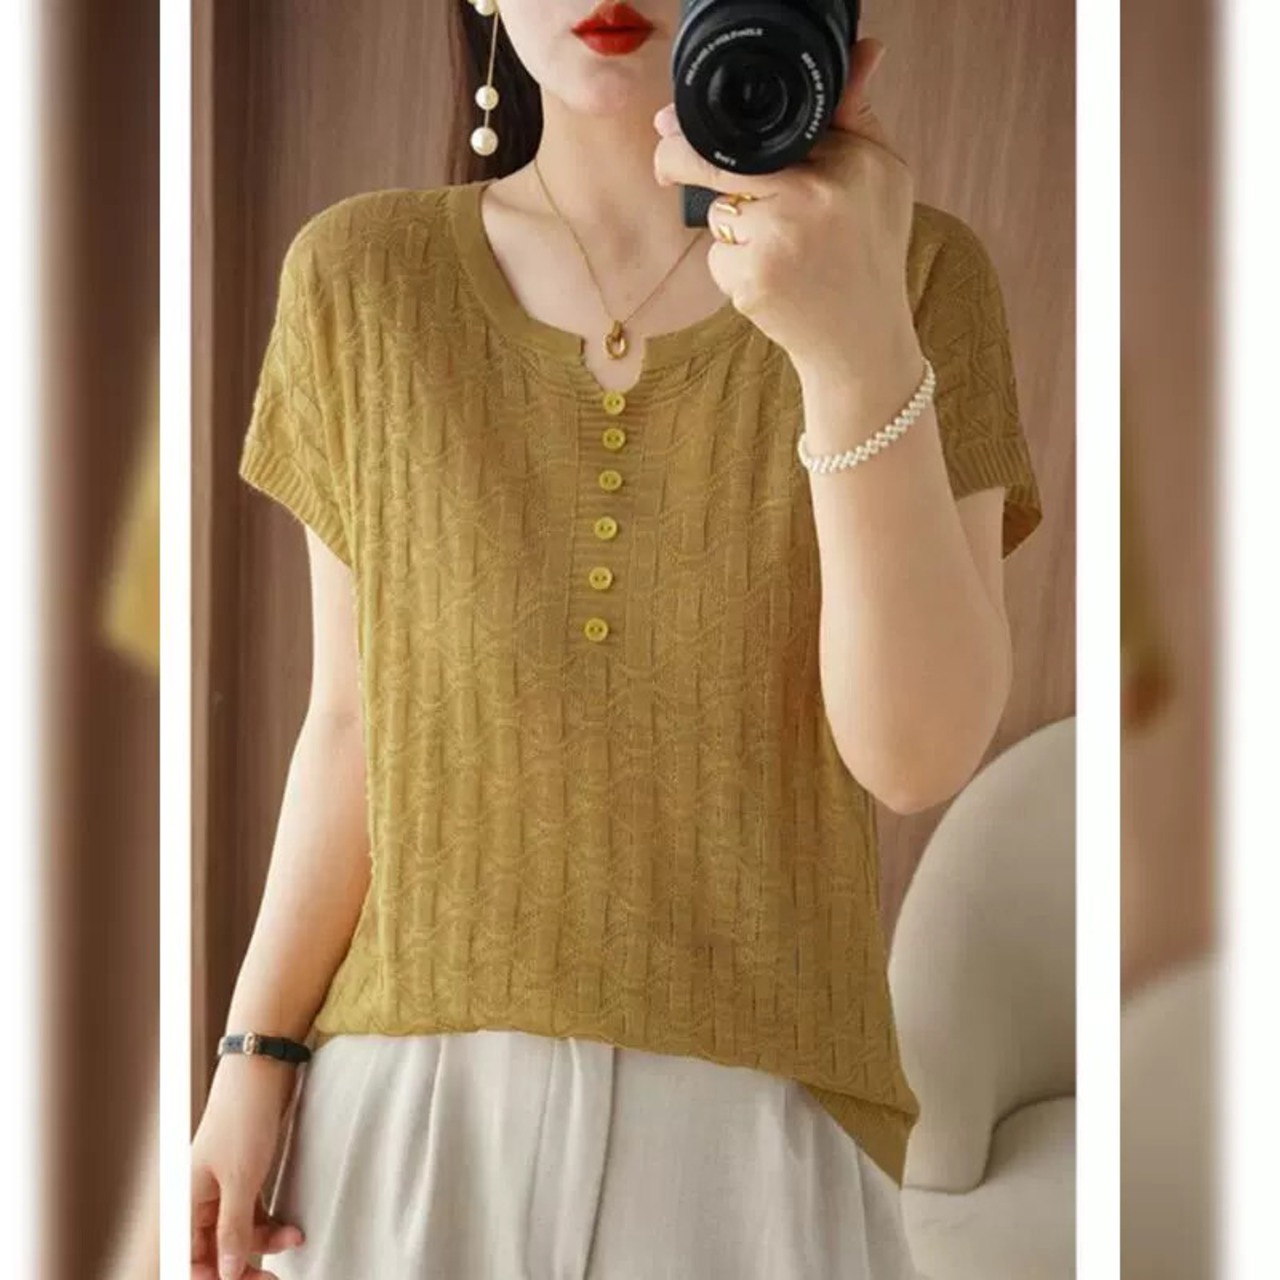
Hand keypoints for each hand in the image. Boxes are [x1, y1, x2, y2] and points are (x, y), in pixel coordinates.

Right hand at [190, 1057, 304, 1278]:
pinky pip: (252, 1216)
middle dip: (240, 1268)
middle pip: (213, 1252)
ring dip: (264, 1245)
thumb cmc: (244, 1118)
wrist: (263, 1069)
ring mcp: (222, 1188)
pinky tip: (292, 1230)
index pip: (187, 1259)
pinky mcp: (245, 1177)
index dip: (211, 1278)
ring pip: (236, 1235)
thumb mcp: (241, 1179)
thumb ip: (233, 1229)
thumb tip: (224, 1273)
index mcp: (184, 1202)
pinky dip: (270, 1226)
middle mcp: (198, 1199)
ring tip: (296, 1240)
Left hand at [652, 38, 921, 387]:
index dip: (708, 121)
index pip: (763, 125)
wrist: (864, 339)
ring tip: (781, 251)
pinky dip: (733, 268)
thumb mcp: (883, 175)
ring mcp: (779, 239)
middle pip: (717, 160)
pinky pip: (718, 256)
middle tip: (663, 159)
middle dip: (677, 157)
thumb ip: (857, 113)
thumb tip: (864, 48)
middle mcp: (812, 195)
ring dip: (732, 227)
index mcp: (847, 160)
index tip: (675, 122)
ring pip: (718, 213)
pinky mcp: (753, 279)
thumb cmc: (873, 252)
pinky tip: (771, 280)